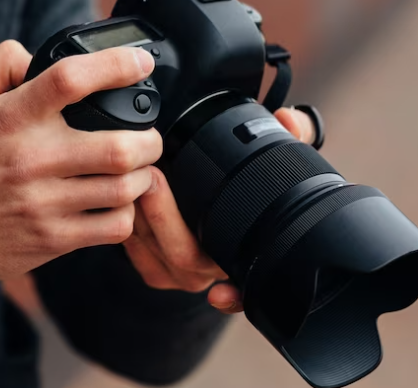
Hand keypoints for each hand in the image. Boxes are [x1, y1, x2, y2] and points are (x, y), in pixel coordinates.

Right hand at [0, 40, 162, 282]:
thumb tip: (40, 53)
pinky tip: (118, 201)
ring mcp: (44, 203)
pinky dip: (128, 212)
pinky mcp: (53, 238)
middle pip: (117, 147)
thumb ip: (2, 61)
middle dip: (148, 139)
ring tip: (137, 167)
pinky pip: (114, 226)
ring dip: (142, 175)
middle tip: (148, 135)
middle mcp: (31, 159)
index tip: (140, 63)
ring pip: (123, 188)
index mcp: (11, 117)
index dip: (116, 66)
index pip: (70, 80)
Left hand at [122, 107, 318, 314]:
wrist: (200, 191)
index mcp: (248, 255)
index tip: (219, 294)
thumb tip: (290, 120)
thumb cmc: (240, 179)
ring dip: (140, 215)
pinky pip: (134, 253)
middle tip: (152, 176)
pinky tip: (126, 195)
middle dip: (164, 217)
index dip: (235, 297)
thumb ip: (291, 133)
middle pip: (185, 259)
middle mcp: (214, 273)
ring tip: (133, 175)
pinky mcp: (153, 267)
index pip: (246, 289)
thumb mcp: (269, 153)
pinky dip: (127, 223)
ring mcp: (181, 275)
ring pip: (155, 255)